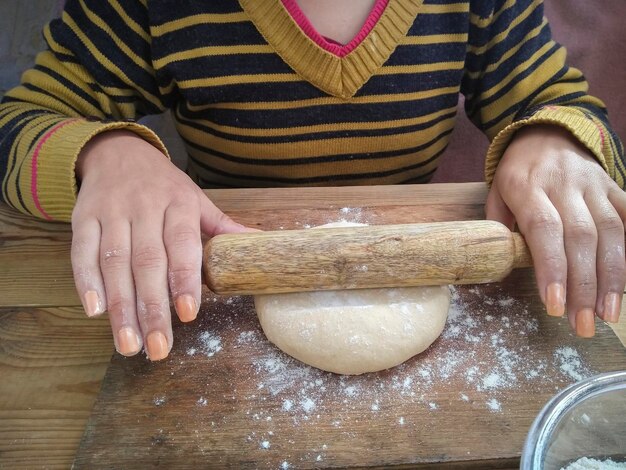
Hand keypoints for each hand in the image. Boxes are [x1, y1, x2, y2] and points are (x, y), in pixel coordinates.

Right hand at [71, 130, 250, 359]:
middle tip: (158, 348)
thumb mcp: (197, 200)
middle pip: (147, 262)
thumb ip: (222, 227)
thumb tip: (262, 244)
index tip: (188, 313)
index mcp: (178, 204)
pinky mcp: (84, 219)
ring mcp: (111, 213)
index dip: (184, 279)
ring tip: (129, 343)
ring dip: (120, 307)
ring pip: (114, 263)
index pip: (182, 244)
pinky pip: (82, 253)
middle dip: (152, 308)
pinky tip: (95, 311)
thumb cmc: (164, 186)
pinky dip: (86, 282)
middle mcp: (144, 208)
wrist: (117, 153)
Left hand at [486, 125, 625, 336]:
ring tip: (609, 314)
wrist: (546, 134)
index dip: (552, 269)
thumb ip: (501, 228)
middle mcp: (564, 185)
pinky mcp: (614, 187)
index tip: (554, 305)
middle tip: (583, 324)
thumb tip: (505, 265)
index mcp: (528, 187)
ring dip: (613, 277)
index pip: (544, 230)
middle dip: (584, 285)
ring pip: (612, 232)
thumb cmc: (516, 174)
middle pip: (581, 237)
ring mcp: (594, 185)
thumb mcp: (496, 194)